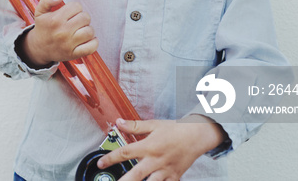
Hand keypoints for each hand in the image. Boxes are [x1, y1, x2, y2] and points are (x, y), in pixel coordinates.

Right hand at [15, 0, 97, 67]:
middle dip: (82, 18)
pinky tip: (87, 39)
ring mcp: (69, 44)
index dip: (75, 8)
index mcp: (55, 20)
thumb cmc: (43, 28)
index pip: (76, 6)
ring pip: (90, 31)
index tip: (70, 13)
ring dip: (88, 29)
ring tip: (81, 30)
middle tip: (76, 21)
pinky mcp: (74, 54)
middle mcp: (62, 32)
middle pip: (85, 17)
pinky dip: (93, 42)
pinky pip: (91, 47)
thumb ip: (47, 0)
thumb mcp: (40, 11)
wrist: (39, 48)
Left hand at [97, 117, 226, 180]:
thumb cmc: (175, 130)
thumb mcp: (154, 125)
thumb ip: (135, 126)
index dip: (111, 158)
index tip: (100, 163)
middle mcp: (156, 160)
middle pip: (136, 174)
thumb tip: (119, 122)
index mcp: (149, 146)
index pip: (126, 152)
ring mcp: (165, 170)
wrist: (197, 136)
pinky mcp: (174, 177)